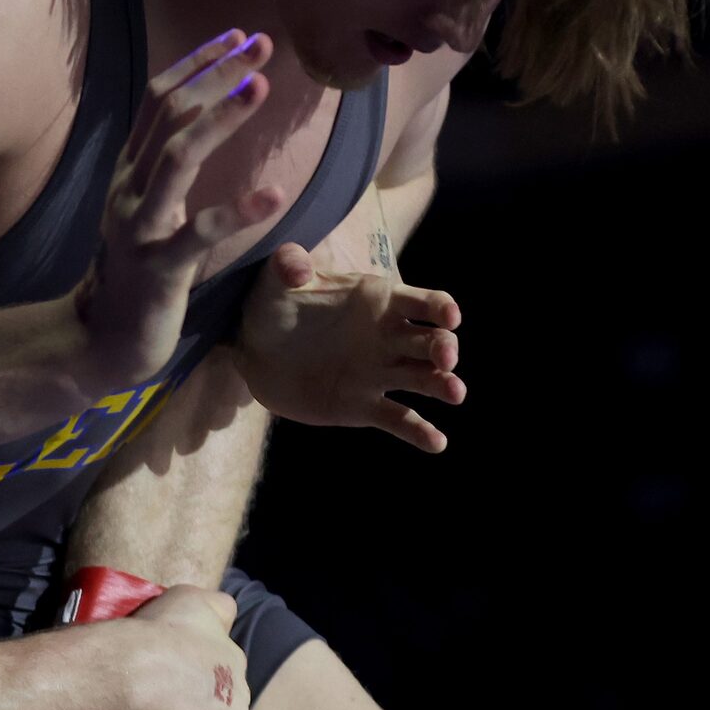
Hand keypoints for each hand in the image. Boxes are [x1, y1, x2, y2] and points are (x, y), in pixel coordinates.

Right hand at [72, 30, 284, 390]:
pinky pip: (198, 233)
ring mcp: (139, 228)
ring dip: (220, 120)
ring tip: (261, 89)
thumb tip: (203, 119)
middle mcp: (129, 190)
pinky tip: (276, 195)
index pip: (158, 99)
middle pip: (169, 115)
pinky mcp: (158, 268)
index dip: (197, 63)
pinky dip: (237, 210)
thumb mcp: (148, 209)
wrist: (103, 341)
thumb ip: (167, 168)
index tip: (238, 36)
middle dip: (216, 76)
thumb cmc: (138, 273)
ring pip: (176, 158)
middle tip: (262, 50)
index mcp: (129, 172)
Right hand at [116, 583, 252, 709]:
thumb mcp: (190, 597)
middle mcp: (242, 683)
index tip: (176, 675)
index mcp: (233, 652)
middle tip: (166, 704)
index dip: (201, 672)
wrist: (142, 670)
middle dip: (202, 703)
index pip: (224, 664)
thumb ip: (213, 607)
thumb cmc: (160, 631)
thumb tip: (225, 616)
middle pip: (225, 699)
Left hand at [232, 242, 463, 451]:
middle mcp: (389, 338)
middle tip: (445, 359)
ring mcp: (380, 374)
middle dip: (444, 348)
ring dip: (445, 385)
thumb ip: (287, 266)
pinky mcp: (365, 408)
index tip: (449, 316)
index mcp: (379, 302)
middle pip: (432, 341)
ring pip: (424, 379)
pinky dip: (420, 432)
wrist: (254, 353)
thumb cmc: (272, 307)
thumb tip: (296, 267)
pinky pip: (399, 420)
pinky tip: (437, 443)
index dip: (441, 307)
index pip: (423, 302)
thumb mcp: (274, 282)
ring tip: (455, 394)